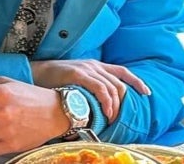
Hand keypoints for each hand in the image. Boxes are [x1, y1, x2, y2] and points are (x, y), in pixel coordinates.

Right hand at [30, 59, 149, 122]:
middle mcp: (95, 65)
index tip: (146, 93)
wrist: (37, 72)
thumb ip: (90, 85)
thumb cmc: (57, 79)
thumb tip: (101, 102)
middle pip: (119, 83)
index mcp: (97, 65)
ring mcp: (87, 69)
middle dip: (124, 101)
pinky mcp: (79, 75)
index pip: (122, 71)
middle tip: (120, 117)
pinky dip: (106, 101)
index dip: (136, 81)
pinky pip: (99, 89)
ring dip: (115, 106)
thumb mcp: (78, 78)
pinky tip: (106, 112)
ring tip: (112, 118)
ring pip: (111, 88)